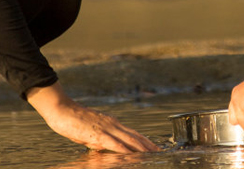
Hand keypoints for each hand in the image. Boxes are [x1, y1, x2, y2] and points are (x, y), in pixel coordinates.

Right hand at [27, 82, 159, 152]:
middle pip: (135, 136)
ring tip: (152, 154)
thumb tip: (103, 148)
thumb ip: (98, 140)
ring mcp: (106, 129)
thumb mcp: (89, 132)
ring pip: (128, 139)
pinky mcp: (97, 135)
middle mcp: (113, 125)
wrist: (63, 110)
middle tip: (160, 151)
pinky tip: (132, 154)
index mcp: (112, 124)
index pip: (132, 133)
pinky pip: (114, 144)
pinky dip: (124, 149)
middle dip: (148, 145)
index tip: (153, 147)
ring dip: (141, 148)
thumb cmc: (73, 121)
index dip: (144, 140)